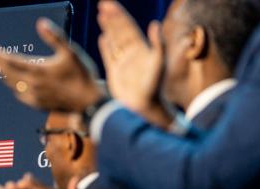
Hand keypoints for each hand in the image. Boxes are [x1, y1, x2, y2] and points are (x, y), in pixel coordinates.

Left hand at [0, 18, 103, 111]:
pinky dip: (14, 87)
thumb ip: (54, 37)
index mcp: (39, 71)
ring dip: (4, 75)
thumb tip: (40, 23)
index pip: (12, 62)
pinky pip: (20, 95)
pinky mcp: (38, 105)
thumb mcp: (70, 52)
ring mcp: (34, 97)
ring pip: (12, 85)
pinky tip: (14, 83)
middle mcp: (33, 86)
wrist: (88, 102)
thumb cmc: (82, 75)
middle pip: (7, 74)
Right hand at [97, 2, 170, 126]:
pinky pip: (109, 56)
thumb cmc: (155, 86)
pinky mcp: (115, 73)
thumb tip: (154, 23)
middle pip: (119, 31)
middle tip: (102, 4)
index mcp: (141, 49)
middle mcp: (132, 53)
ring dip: (108, 28)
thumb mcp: (159, 62)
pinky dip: (106, 47)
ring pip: (114, 40)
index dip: (119, 15)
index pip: (128, 27)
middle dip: (111, 17)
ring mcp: (123, 62)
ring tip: (100, 15)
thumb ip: (157, 43)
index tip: (110, 5)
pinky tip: (103, 38)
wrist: (146, 107)